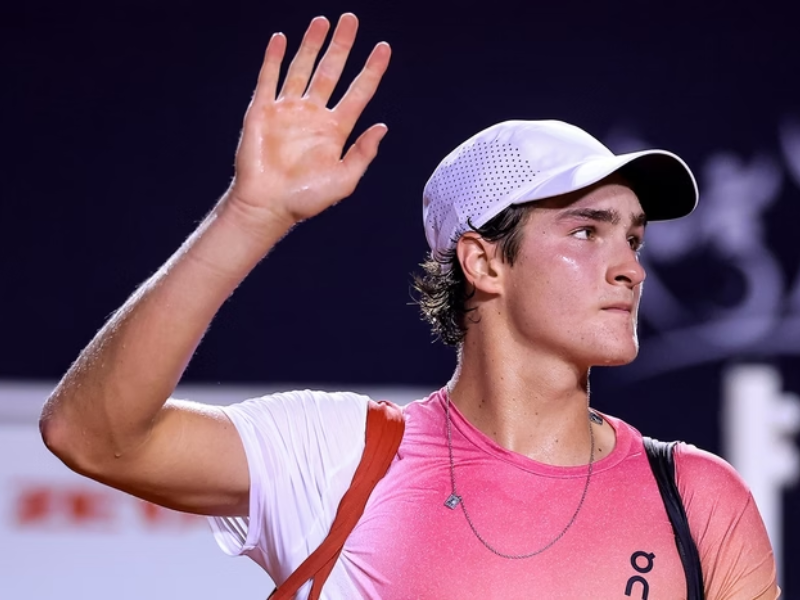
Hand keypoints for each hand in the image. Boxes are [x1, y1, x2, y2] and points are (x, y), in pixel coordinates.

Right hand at [227, 13, 390, 228]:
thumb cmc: (305, 199)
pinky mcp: (262, 111)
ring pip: (301, 68)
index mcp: (335, 130)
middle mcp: (313, 115)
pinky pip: (269, 78)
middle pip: (331, 71)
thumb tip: (382, 127)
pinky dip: (273, 58)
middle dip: (341, 45)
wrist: (267, 205)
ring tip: (323, 22)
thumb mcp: (344, 180)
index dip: (371, 70)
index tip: (383, 48)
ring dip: (311, 44)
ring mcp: (287, 110)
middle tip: (351, 20)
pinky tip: (281, 39)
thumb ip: (363, 153)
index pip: (358, 92)